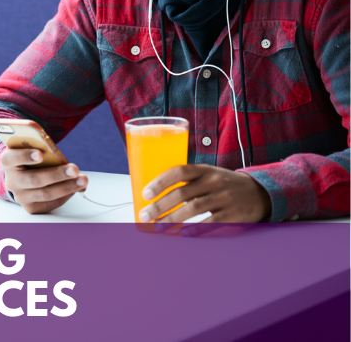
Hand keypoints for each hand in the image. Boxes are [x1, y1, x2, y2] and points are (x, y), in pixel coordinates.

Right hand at [0, 148, 87, 213]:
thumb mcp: (31, 149)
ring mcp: (20, 196)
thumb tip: (63, 160)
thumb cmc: (30, 158)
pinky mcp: (30, 207)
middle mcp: (11, 181)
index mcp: (7, 161)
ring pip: (45, 194)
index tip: (41, 154)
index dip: (25, 156)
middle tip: (74, 169)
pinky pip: (51, 203)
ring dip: (67, 187)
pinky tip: (77, 188)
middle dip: (57, 175)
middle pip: (35, 179)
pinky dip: (66, 194)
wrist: (20, 176)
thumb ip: (42, 149)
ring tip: (82, 180)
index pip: (11, 158)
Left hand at [139, 164, 271, 222]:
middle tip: (145, 215)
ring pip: (193, 208)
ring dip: (172, 219)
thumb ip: (188, 181)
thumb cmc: (224, 184)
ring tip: (158, 226)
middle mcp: (213, 182)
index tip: (146, 194)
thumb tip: (159, 196)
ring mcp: (223, 198)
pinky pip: (211, 222)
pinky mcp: (232, 214)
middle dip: (160, 206)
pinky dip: (196, 228)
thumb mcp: (208, 175)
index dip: (160, 182)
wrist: (259, 192)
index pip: (179, 172)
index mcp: (204, 170)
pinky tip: (183, 234)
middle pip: (182, 193)